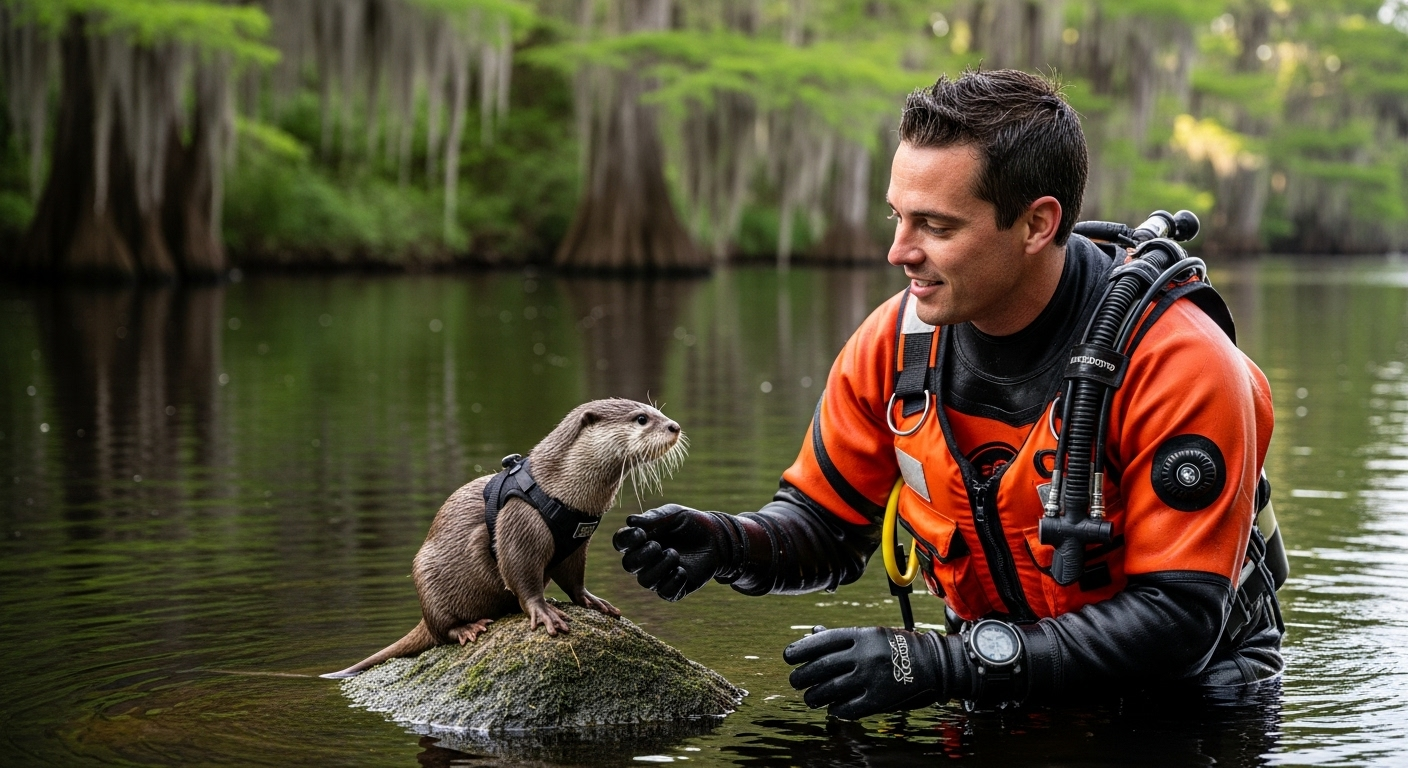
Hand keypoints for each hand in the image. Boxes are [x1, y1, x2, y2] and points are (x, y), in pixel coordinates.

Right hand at [612, 504, 731, 600]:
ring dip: (659, 568)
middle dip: (642, 556)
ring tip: (674, 554)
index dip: (626, 540)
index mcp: (641, 539)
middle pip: (629, 565)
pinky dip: (673, 582)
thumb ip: (653, 518)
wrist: (716, 537)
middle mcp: (646, 560)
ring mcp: (660, 575)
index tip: (642, 533)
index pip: (621, 543)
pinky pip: (666, 593)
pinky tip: (682, 570)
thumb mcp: (673, 514)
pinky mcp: (675, 588)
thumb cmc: (690, 523)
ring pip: (646, 581)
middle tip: (658, 545)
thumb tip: (630, 521)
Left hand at [784, 625, 949, 719]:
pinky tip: (831, 708)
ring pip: (830, 689)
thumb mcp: (871, 634)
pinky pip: (848, 708)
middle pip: (821, 667)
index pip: (822, 641)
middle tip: (795, 681)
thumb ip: (841, 637)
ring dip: (814, 696)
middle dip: (802, 676)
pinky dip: (835, 709)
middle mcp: (864, 654)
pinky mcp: (879, 699)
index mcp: (861, 634)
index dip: (800, 649)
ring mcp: (871, 677)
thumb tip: (810, 636)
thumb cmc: (895, 646)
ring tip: (810, 698)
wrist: (932, 663)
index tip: (788, 657)